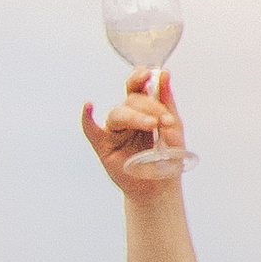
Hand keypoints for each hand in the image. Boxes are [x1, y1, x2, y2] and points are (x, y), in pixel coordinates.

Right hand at [79, 73, 188, 199]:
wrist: (161, 188)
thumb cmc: (167, 157)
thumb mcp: (173, 127)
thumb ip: (166, 100)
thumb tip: (164, 73)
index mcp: (142, 108)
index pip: (136, 86)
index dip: (140, 77)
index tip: (149, 73)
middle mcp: (126, 117)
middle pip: (130, 101)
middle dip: (149, 107)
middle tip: (164, 121)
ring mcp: (114, 131)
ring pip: (116, 114)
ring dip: (135, 116)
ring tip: (152, 125)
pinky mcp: (104, 147)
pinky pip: (90, 130)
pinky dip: (87, 118)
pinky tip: (88, 106)